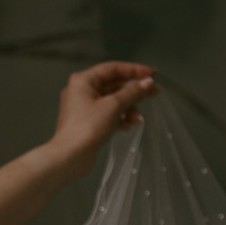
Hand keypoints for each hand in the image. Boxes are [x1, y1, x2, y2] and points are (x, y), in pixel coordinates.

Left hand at [49, 62, 156, 176]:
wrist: (70, 156)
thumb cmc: (88, 127)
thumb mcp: (114, 106)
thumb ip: (132, 92)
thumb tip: (148, 82)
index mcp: (83, 80)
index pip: (113, 68)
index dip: (135, 70)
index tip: (153, 74)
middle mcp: (82, 90)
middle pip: (114, 84)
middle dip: (134, 91)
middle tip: (155, 93)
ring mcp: (84, 107)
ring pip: (113, 101)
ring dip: (128, 108)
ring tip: (138, 120)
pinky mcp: (88, 121)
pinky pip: (108, 113)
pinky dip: (120, 118)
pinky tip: (128, 126)